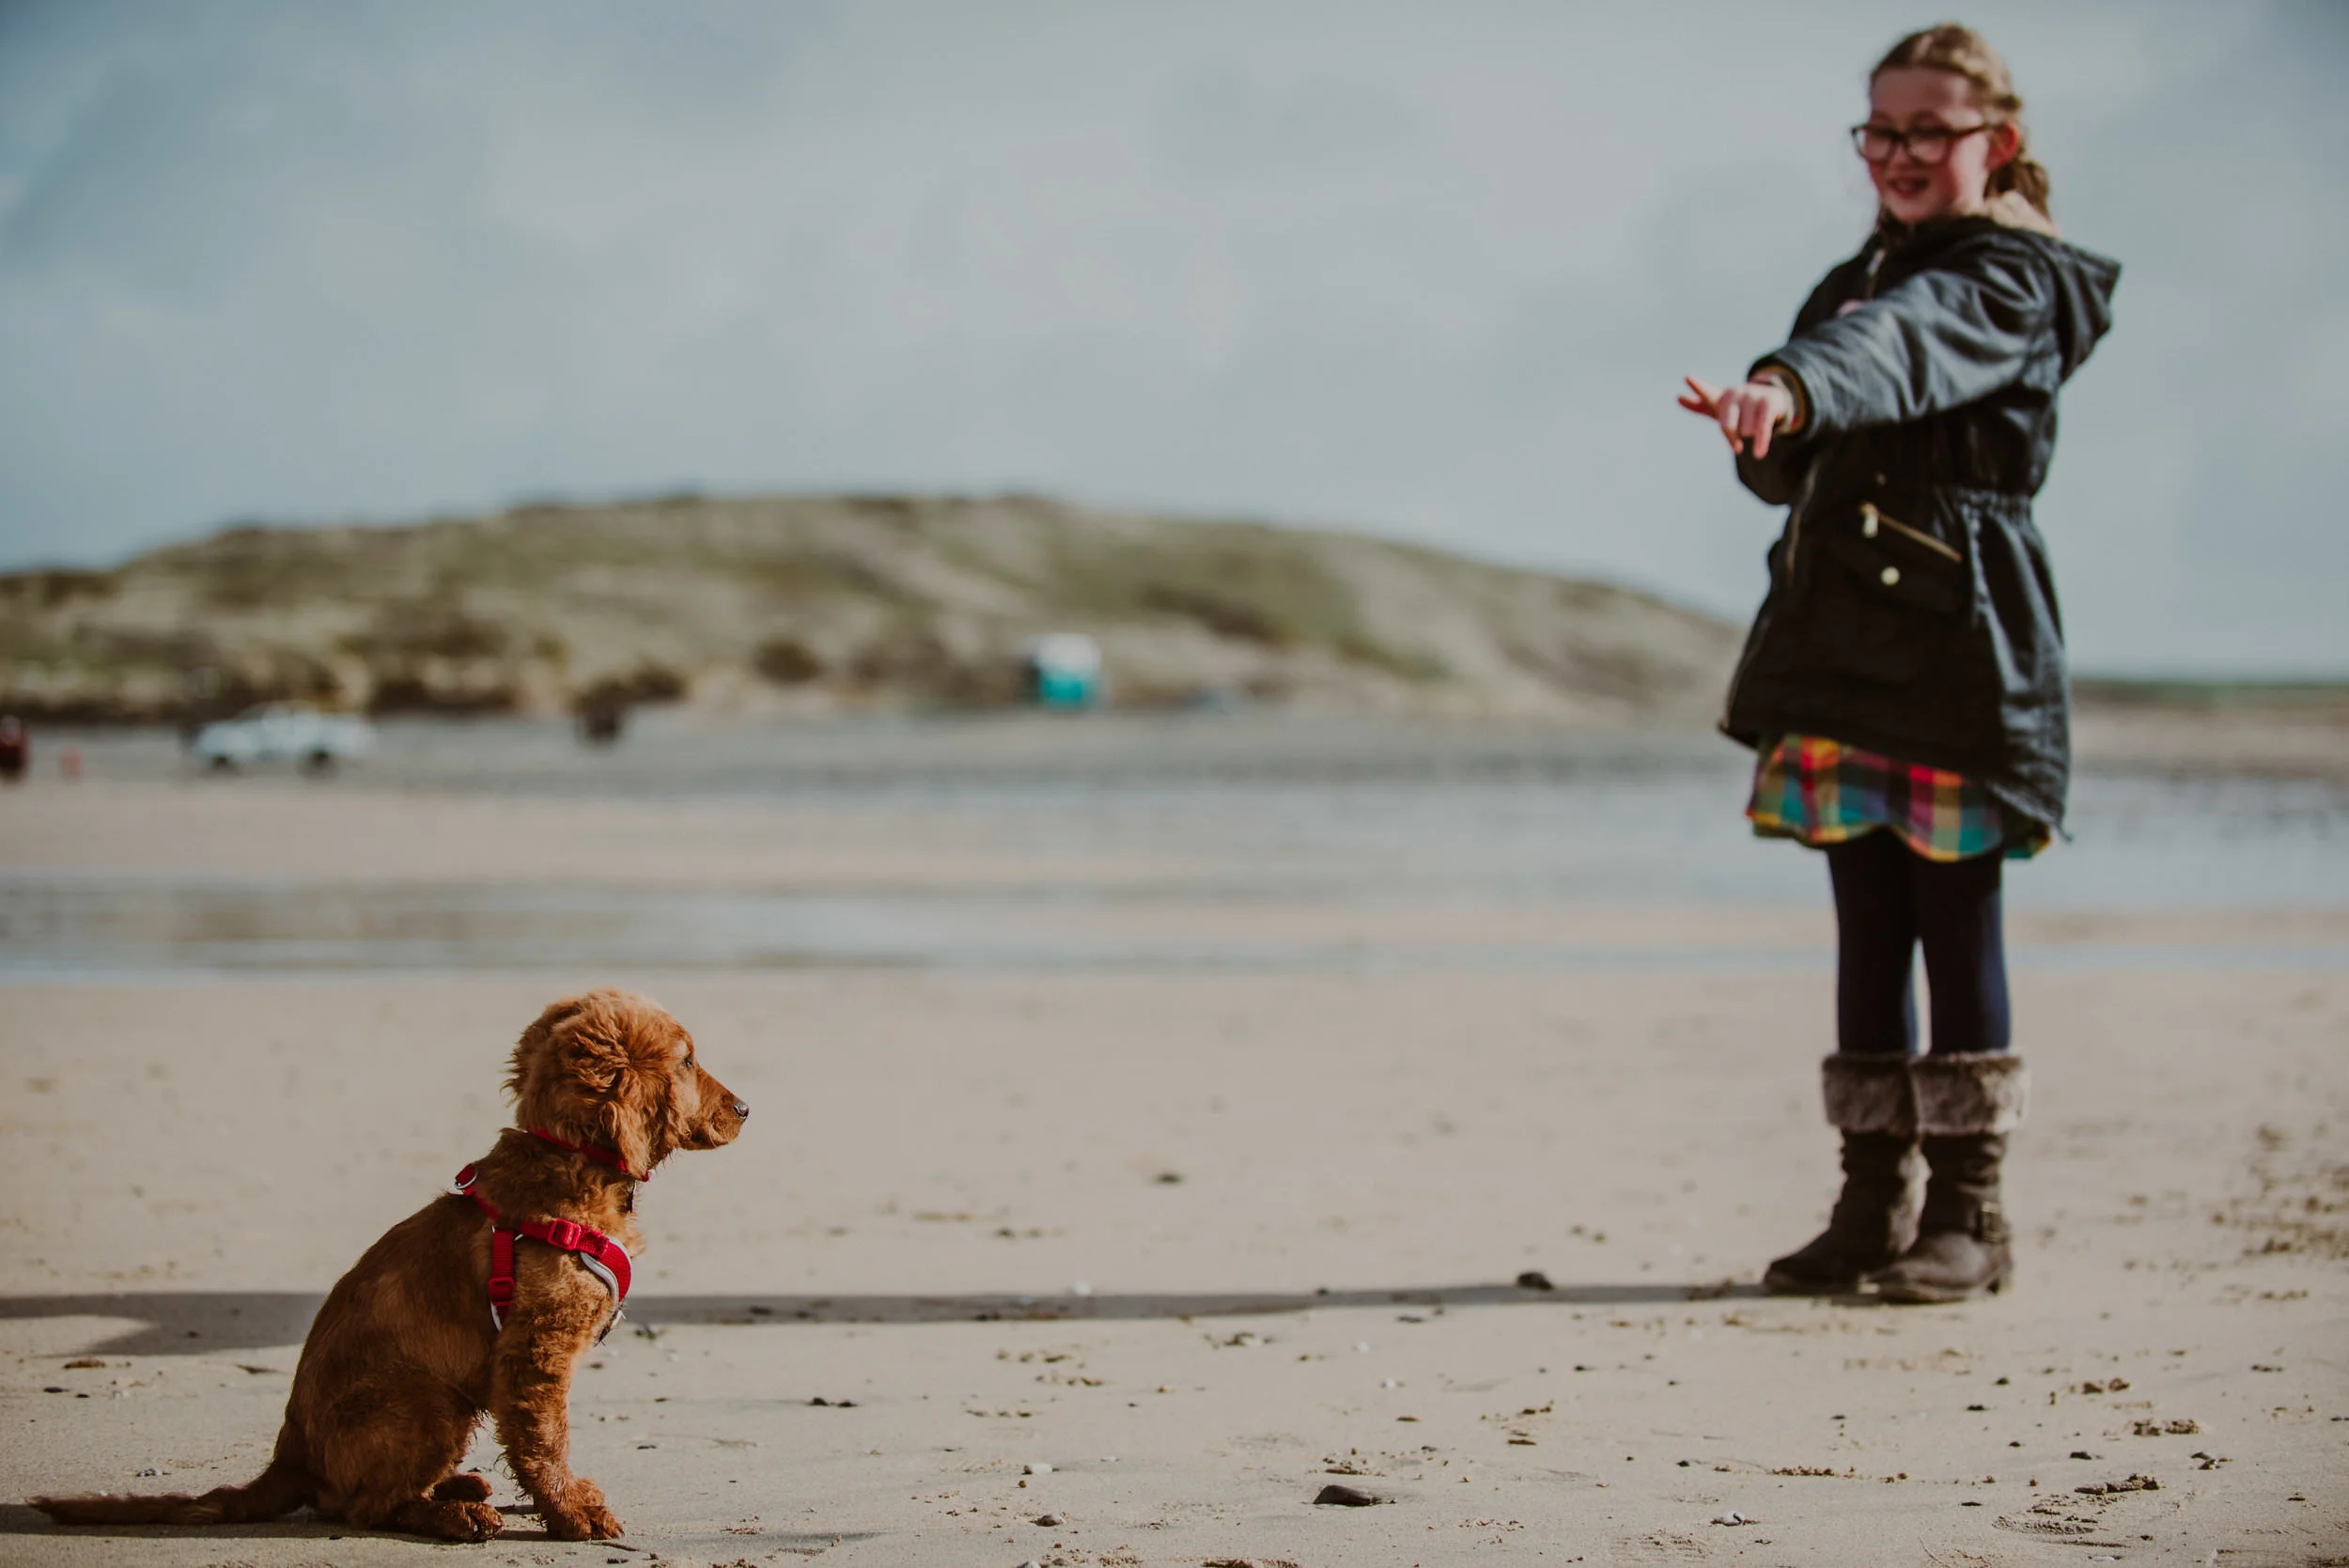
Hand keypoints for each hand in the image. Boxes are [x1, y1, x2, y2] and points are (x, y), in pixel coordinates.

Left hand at [1679, 375, 1794, 457]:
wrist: (1772, 399)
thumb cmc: (1739, 407)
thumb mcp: (1719, 406)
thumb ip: (1698, 404)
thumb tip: (1678, 398)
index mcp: (1720, 396)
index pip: (1706, 392)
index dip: (1697, 386)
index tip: (1687, 377)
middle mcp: (1735, 393)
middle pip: (1727, 426)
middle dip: (1732, 437)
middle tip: (1736, 443)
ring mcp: (1752, 396)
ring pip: (1745, 430)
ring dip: (1750, 435)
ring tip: (1753, 426)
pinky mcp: (1769, 402)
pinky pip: (1762, 428)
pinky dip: (1760, 442)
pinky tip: (1758, 453)